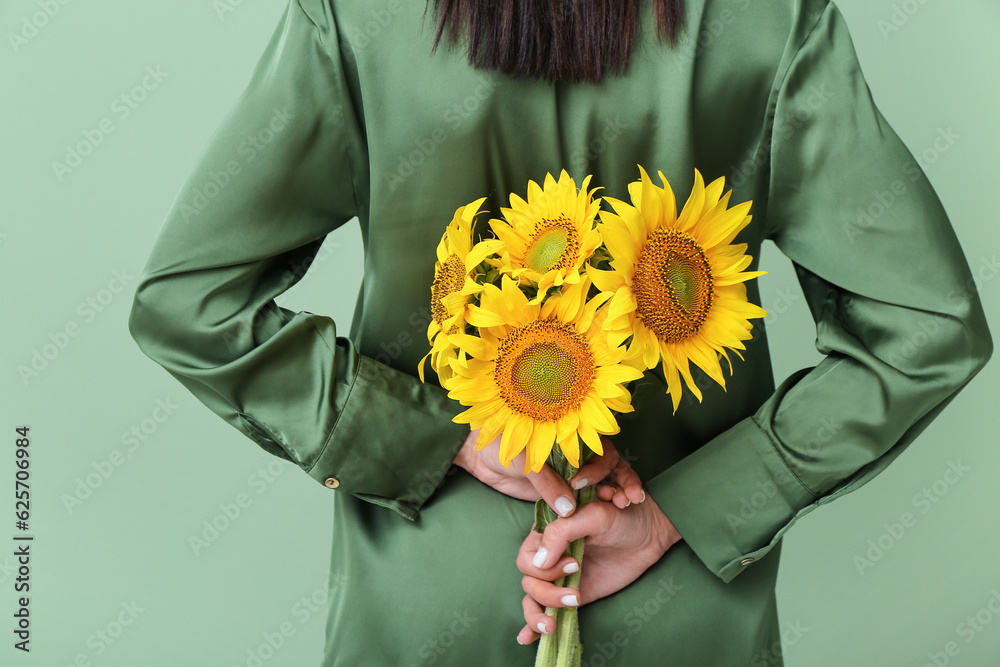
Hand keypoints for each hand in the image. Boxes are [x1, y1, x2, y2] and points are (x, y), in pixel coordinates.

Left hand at [453, 428, 642, 518]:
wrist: (481, 457)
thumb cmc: (500, 446)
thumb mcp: (522, 460)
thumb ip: (546, 482)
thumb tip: (569, 509)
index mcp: (568, 433)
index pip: (597, 444)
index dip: (602, 464)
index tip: (585, 483)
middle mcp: (576, 450)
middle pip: (610, 462)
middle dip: (622, 478)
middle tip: (625, 498)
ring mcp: (573, 471)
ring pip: (606, 479)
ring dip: (620, 489)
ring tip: (628, 503)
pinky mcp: (566, 490)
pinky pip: (590, 497)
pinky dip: (602, 505)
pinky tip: (615, 511)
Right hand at [514, 487, 682, 644]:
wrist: (647, 535)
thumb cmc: (620, 518)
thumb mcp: (593, 516)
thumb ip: (562, 532)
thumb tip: (539, 562)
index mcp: (547, 532)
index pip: (527, 557)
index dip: (544, 567)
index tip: (574, 564)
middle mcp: (549, 555)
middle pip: (529, 580)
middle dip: (547, 590)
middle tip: (577, 587)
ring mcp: (559, 576)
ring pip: (533, 598)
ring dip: (538, 613)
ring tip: (556, 620)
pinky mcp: (570, 593)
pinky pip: (545, 609)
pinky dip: (533, 625)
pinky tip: (529, 638)